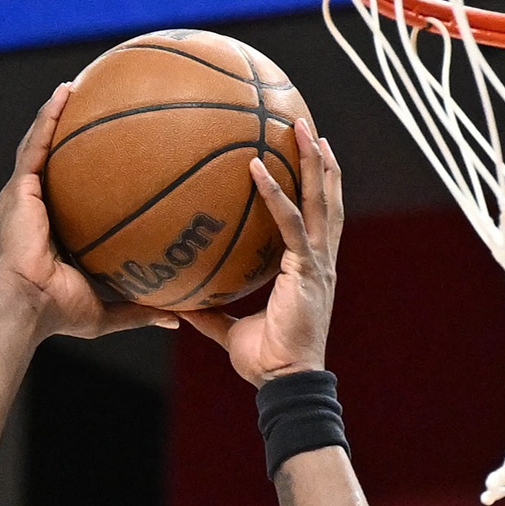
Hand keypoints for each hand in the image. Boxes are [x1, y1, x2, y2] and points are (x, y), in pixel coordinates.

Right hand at [0, 84, 180, 340]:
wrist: (28, 307)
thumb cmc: (61, 312)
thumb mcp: (111, 309)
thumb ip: (143, 309)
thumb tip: (179, 317)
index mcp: (54, 229)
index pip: (72, 193)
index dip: (87, 172)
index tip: (112, 153)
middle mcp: (37, 207)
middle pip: (55, 161)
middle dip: (71, 132)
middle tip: (95, 106)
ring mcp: (24, 196)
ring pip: (41, 144)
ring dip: (57, 113)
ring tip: (76, 84)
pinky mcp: (18, 189)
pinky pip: (36, 144)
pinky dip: (49, 117)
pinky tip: (65, 93)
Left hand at [186, 120, 341, 384]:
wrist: (284, 381)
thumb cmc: (265, 360)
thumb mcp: (229, 330)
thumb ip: (209, 312)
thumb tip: (177, 301)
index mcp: (310, 269)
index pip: (317, 218)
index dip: (317, 186)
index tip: (309, 156)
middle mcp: (320, 260)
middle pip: (326, 199)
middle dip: (320, 161)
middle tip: (307, 125)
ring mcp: (318, 263)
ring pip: (320, 201)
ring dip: (312, 162)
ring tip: (303, 127)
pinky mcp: (307, 269)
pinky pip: (290, 223)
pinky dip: (274, 194)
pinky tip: (256, 168)